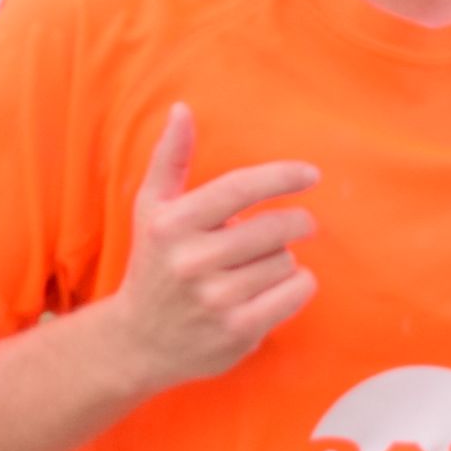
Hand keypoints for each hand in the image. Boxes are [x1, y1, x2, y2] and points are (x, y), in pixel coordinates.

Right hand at [102, 102, 318, 391]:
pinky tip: (276, 288)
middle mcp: (192, 261)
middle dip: (293, 223)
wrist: (139, 341)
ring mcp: (216, 299)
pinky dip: (298, 286)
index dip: (281, 176)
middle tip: (294, 226)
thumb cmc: (154, 264)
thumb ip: (170, 158)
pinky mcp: (239, 330)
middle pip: (275, 227)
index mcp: (172, 224)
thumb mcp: (151, 209)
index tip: (311, 175)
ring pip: (287, 261)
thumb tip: (181, 109)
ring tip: (258, 269)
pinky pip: (296, 292)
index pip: (240, 188)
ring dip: (284, 260)